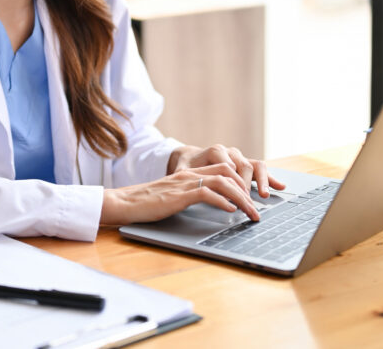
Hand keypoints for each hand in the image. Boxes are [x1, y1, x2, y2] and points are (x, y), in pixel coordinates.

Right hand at [100, 163, 263, 225]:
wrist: (124, 203)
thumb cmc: (146, 204)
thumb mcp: (174, 197)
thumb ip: (192, 195)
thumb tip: (217, 204)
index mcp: (189, 172)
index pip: (224, 169)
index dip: (242, 182)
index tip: (254, 198)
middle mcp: (189, 173)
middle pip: (229, 172)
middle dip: (248, 189)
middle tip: (258, 208)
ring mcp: (184, 182)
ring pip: (223, 182)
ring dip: (242, 198)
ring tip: (251, 213)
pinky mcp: (179, 194)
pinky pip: (206, 193)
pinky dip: (222, 201)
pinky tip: (230, 210)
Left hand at [167, 144, 284, 198]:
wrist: (190, 157)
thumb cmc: (186, 165)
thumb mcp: (182, 169)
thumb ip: (183, 174)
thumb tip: (179, 179)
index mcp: (215, 151)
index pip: (227, 165)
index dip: (231, 181)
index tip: (231, 196)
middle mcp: (230, 152)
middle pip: (243, 166)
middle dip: (246, 185)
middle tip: (246, 201)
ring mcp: (240, 158)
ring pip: (255, 165)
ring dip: (262, 181)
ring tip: (264, 195)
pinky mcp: (246, 165)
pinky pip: (261, 169)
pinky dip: (271, 179)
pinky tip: (280, 187)